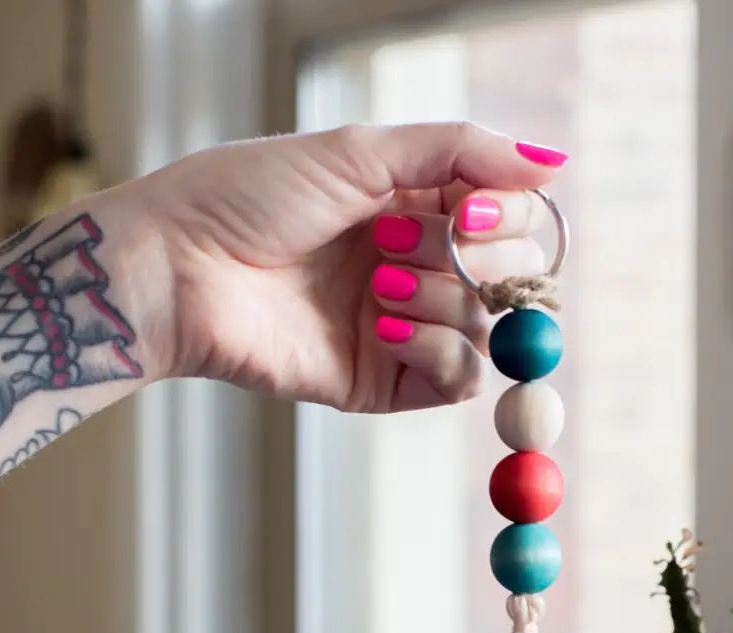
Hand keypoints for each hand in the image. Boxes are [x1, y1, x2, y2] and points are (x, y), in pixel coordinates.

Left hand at [128, 122, 567, 411]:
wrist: (179, 267)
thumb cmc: (252, 196)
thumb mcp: (361, 151)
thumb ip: (461, 152)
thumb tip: (553, 163)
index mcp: (415, 209)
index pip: (509, 220)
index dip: (507, 218)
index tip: (468, 210)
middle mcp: (418, 268)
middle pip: (509, 278)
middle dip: (475, 258)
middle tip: (408, 243)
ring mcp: (403, 327)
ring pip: (486, 329)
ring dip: (446, 298)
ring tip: (379, 283)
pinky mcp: (384, 382)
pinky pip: (457, 380)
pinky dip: (439, 350)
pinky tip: (388, 325)